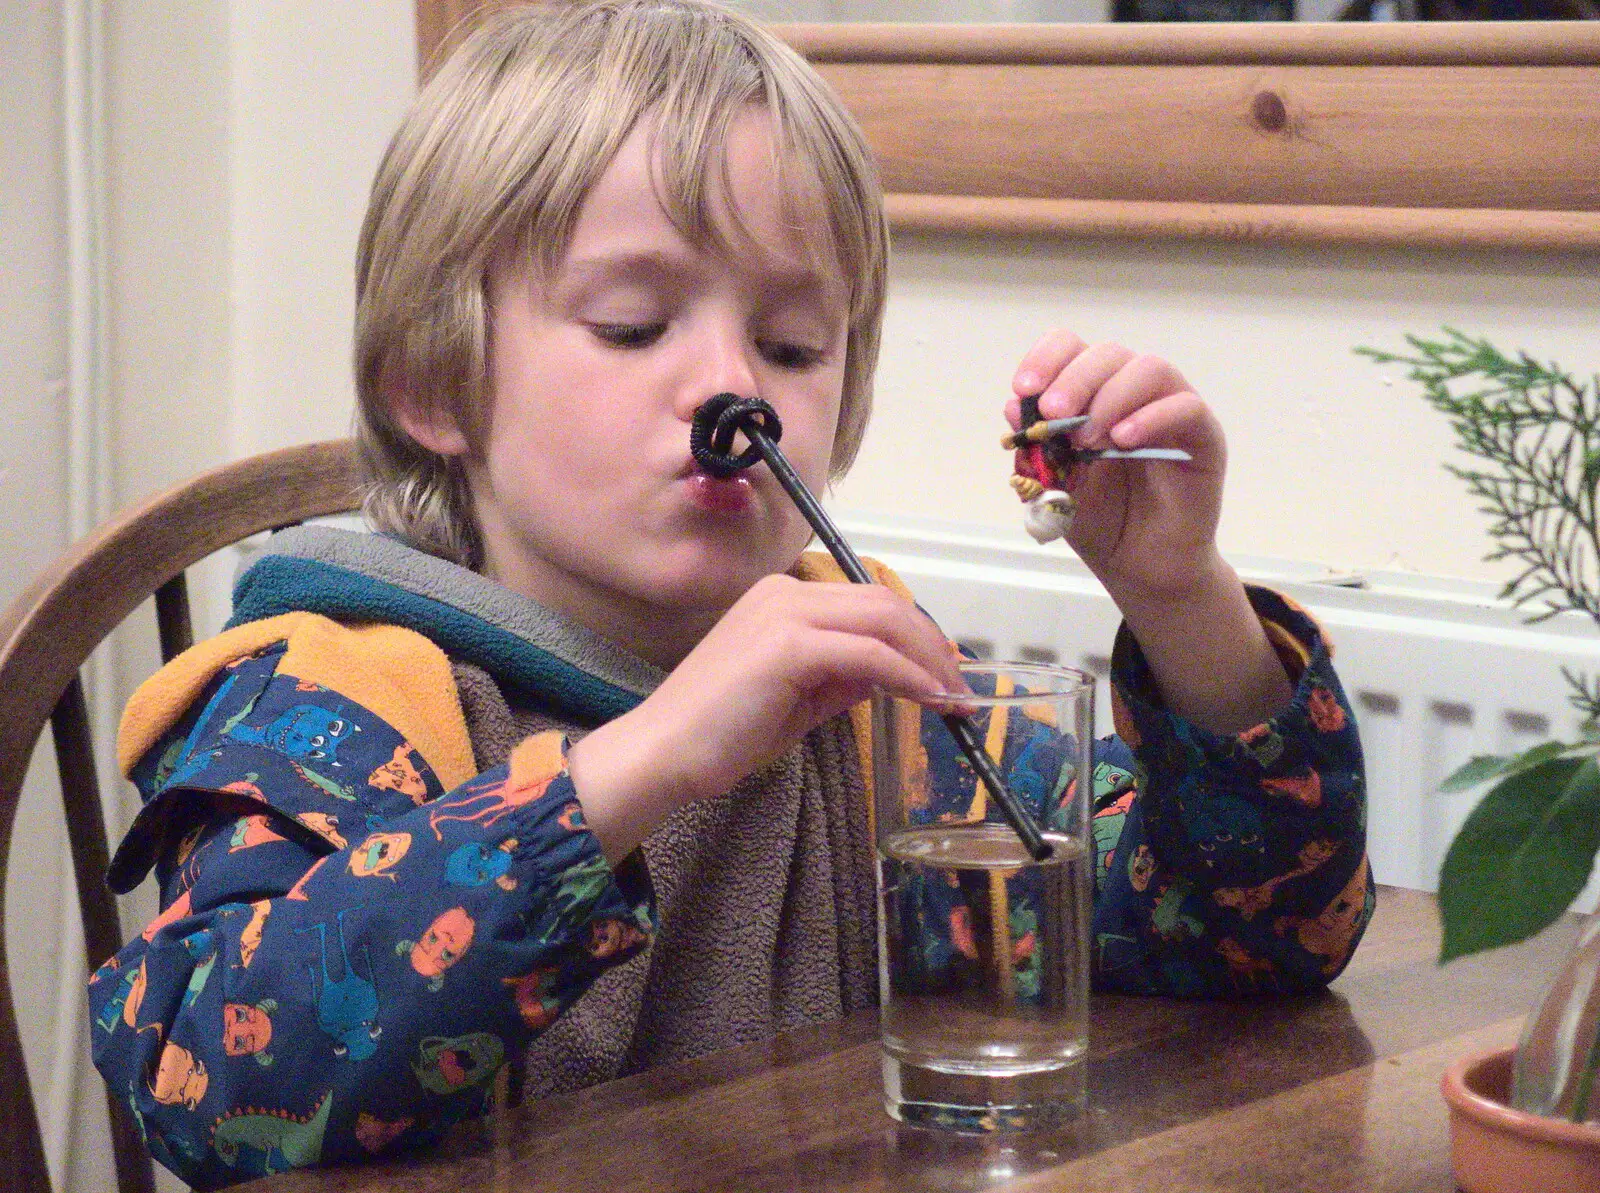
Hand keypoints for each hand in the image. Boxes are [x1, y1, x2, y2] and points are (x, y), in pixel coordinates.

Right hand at [565, 575, 964, 860]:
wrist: (664, 752)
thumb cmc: (721, 733)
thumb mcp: (797, 699)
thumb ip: (841, 678)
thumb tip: (889, 674)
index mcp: (782, 599)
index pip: (867, 602)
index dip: (915, 633)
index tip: (944, 670)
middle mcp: (785, 593)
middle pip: (884, 604)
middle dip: (931, 644)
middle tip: (960, 688)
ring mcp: (785, 614)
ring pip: (884, 621)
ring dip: (928, 660)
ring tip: (953, 699)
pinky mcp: (789, 645)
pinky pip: (870, 655)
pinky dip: (908, 676)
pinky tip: (929, 700)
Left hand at [1007, 333, 1292, 733]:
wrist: (1139, 566)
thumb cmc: (1100, 519)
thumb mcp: (1053, 485)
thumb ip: (1035, 448)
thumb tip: (1013, 408)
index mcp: (1093, 394)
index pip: (1072, 348)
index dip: (1046, 359)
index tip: (1024, 389)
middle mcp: (1132, 392)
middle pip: (1108, 354)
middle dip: (1075, 379)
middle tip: (1053, 413)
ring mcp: (1170, 409)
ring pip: (1149, 369)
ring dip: (1111, 397)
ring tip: (1088, 439)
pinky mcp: (1203, 436)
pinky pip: (1186, 407)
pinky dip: (1152, 417)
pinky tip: (1123, 441)